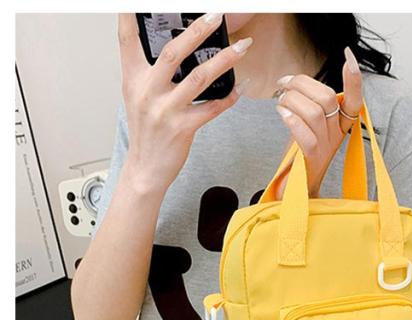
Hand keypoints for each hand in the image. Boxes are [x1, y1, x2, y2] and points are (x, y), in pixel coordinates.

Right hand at [117, 13, 252, 193]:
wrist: (145, 169)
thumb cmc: (146, 132)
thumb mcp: (137, 98)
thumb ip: (150, 74)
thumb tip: (172, 50)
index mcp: (133, 80)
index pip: (127, 40)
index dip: (130, 16)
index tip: (136, 2)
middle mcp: (147, 92)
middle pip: (172, 53)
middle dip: (196, 31)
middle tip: (216, 16)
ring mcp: (165, 111)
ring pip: (198, 78)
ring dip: (223, 61)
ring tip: (241, 48)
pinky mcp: (182, 128)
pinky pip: (211, 109)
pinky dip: (228, 98)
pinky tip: (240, 89)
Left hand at [273, 46, 362, 198]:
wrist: (296, 189)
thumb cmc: (300, 154)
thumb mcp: (309, 126)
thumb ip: (310, 106)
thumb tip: (295, 82)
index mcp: (340, 125)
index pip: (354, 100)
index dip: (354, 79)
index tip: (349, 56)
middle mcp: (336, 135)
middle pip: (327, 99)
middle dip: (302, 84)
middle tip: (283, 84)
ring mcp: (326, 148)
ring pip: (314, 113)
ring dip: (292, 100)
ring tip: (280, 102)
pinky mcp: (312, 159)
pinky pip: (306, 135)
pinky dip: (292, 120)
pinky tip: (282, 115)